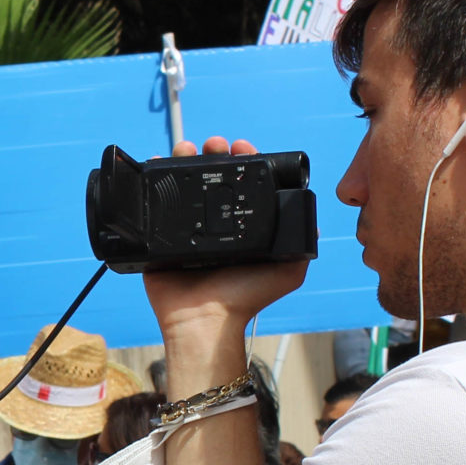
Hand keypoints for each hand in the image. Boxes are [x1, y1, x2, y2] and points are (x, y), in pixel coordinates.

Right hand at [142, 137, 308, 356]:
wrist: (205, 320)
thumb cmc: (245, 298)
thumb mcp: (288, 271)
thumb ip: (302, 244)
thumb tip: (312, 218)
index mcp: (239, 226)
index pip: (241, 183)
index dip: (241, 161)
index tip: (241, 148)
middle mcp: (212, 224)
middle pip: (210, 176)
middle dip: (214, 153)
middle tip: (214, 145)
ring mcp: (184, 229)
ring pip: (183, 183)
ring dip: (185, 158)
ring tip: (187, 147)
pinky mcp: (159, 237)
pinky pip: (153, 203)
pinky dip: (154, 178)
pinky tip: (158, 162)